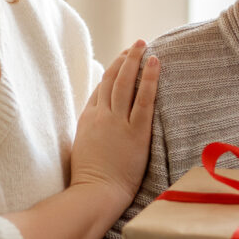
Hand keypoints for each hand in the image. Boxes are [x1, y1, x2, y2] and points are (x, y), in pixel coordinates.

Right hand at [70, 40, 159, 205]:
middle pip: (111, 79)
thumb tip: (97, 130)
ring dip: (133, 60)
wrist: (95, 194)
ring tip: (143, 44)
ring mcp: (117, 122)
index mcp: (87, 119)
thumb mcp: (83, 150)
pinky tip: (155, 63)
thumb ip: (90, 134)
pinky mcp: (135, 132)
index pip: (99, 89)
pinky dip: (149, 78)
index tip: (121, 61)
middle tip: (135, 45)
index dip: (111, 71)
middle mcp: (101, 115)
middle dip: (123, 60)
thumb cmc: (89, 181)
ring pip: (124, 83)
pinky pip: (143, 99)